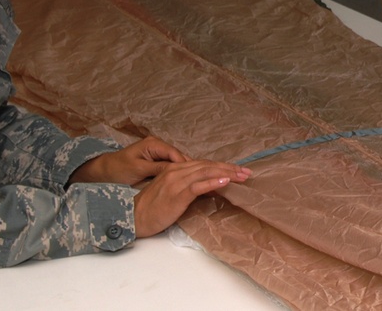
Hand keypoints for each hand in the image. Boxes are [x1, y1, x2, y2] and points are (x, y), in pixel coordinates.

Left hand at [69, 135, 190, 186]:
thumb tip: (178, 169)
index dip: (189, 166)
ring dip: (189, 171)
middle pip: (180, 157)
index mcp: (154, 144)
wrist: (104, 170)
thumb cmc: (119, 169)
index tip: (201, 176)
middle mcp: (158, 145)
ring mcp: (158, 152)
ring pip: (179, 162)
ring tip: (202, 180)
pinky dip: (182, 172)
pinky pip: (173, 165)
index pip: (176, 155)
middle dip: (193, 168)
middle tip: (207, 178)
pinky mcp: (156, 159)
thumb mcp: (138, 169)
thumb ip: (157, 168)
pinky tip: (190, 181)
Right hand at [133, 159, 251, 236]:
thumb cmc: (153, 207)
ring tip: (241, 176)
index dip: (223, 167)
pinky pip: (198, 185)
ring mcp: (177, 181)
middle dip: (229, 169)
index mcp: (176, 168)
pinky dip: (213, 183)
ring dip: (226, 174)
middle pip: (208, 166)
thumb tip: (212, 187)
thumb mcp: (173, 192)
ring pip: (206, 172)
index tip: (239, 170)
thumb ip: (190, 186)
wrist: (134, 216)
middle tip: (246, 172)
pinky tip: (225, 182)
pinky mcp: (177, 193)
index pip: (204, 164)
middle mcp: (177, 171)